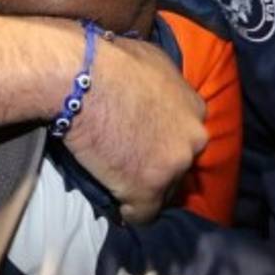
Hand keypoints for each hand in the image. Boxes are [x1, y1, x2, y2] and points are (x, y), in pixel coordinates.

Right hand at [64, 36, 206, 222]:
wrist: (80, 78)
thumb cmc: (108, 59)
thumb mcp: (152, 59)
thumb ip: (164, 82)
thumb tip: (153, 87)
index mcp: (195, 107)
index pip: (185, 135)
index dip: (162, 139)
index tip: (142, 140)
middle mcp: (193, 137)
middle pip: (179, 163)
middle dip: (156, 163)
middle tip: (126, 157)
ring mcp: (173, 165)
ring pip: (163, 189)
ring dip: (141, 185)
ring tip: (114, 175)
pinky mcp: (148, 189)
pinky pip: (142, 214)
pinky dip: (127, 210)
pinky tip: (114, 199)